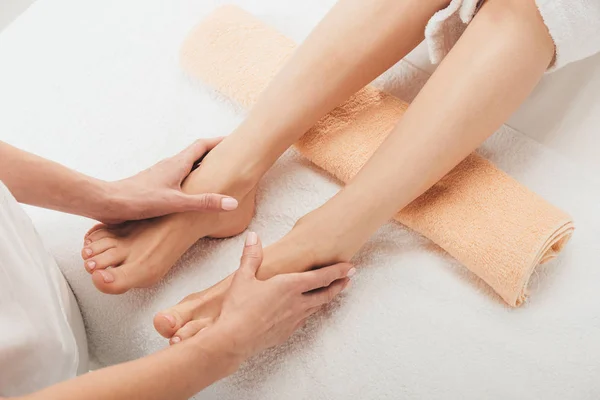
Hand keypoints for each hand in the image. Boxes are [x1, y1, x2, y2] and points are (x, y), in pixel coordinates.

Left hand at [99, 138, 237, 223]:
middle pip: (196, 153)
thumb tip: (232, 202)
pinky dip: (190, 178)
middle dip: (214, 153)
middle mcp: (169, 165)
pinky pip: (177, 176)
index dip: (219, 142)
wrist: (108, 202)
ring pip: (186, 165)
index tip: (234, 140)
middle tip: (229, 156)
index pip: (202, 145)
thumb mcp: (176, 202)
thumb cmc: (139, 200)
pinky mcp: (154, 185)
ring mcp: (161, 174)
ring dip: (202, 166)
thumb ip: (204, 202)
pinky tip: (191, 192)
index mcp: (177, 164)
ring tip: (215, 174)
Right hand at [213, 232, 354, 360]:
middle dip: (339, 285)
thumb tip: (254, 237)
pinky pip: (304, 319)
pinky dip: (310, 311)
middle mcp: (297, 303)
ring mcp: (293, 320)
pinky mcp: (286, 332)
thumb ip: (251, 256)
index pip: (321, 277)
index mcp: (289, 286)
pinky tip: (307, 311)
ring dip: (327, 298)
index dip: (338, 271)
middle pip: (325, 293)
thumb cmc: (238, 308)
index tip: (350, 267)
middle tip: (350, 279)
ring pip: (317, 307)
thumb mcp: (243, 278)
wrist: (233, 340)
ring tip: (333, 293)